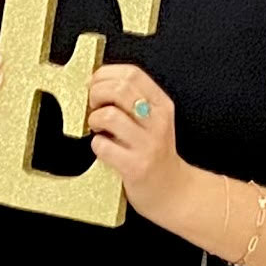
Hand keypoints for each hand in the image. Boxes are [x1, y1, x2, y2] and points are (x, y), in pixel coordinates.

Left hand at [82, 61, 183, 210]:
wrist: (173, 191)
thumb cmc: (155, 154)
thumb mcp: (154, 121)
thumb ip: (132, 101)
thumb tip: (95, 83)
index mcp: (162, 105)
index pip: (132, 73)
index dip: (105, 74)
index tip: (94, 83)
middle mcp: (158, 121)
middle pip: (119, 89)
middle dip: (95, 94)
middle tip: (93, 106)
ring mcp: (148, 144)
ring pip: (109, 116)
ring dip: (94, 120)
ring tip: (98, 128)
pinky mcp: (136, 166)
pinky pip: (103, 146)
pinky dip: (96, 145)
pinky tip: (104, 148)